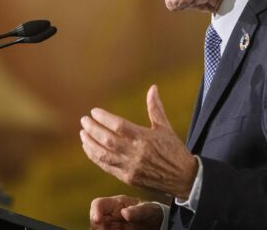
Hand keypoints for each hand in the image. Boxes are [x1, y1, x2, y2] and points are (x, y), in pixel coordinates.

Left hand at [80, 85, 196, 198]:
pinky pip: (106, 166)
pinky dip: (95, 157)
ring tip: (83, 133)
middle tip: (84, 120)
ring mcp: (130, 167)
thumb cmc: (174, 150)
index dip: (104, 118)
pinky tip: (89, 148)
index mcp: (145, 138)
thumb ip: (155, 108)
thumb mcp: (166, 128)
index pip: (119, 126)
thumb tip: (152, 88)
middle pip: (107, 140)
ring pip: (103, 154)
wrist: (183, 178)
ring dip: (90, 143)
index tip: (94, 112)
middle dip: (93, 129)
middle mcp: (136, 153)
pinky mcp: (127, 178)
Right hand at [90, 195, 162, 229]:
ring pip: (97, 229)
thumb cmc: (150, 212)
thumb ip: (136, 211)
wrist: (155, 223)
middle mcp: (109, 214)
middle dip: (97, 226)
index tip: (98, 220)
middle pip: (94, 219)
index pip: (98, 203)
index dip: (95, 211)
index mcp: (115, 203)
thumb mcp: (146, 210)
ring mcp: (110, 224)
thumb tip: (124, 212)